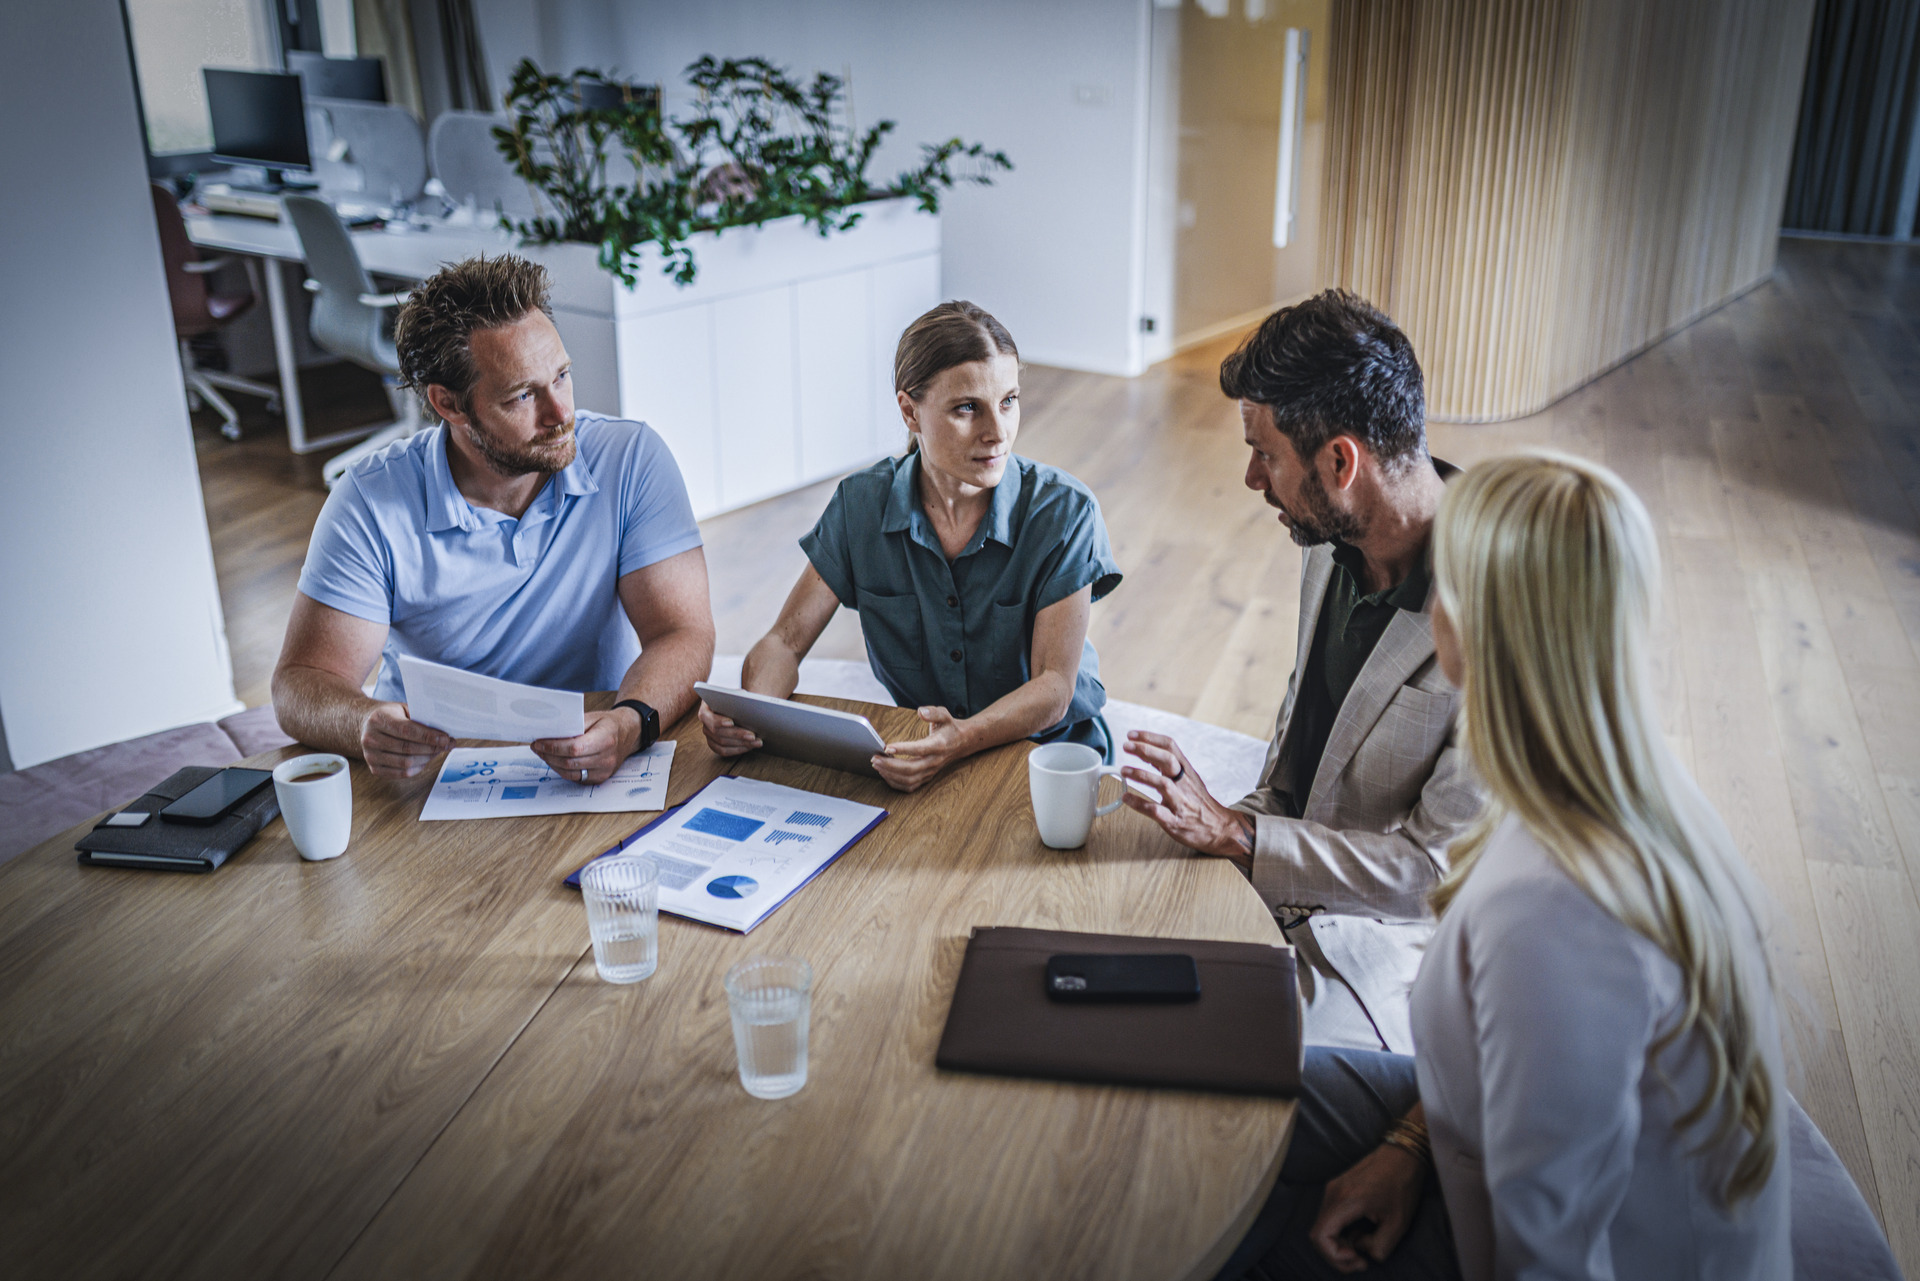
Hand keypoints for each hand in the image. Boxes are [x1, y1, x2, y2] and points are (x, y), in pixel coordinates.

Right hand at [360, 702, 452, 777]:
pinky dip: (417, 768)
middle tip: (447, 745)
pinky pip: (401, 773)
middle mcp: (370, 738)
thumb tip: (443, 733)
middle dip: (432, 748)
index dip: (428, 736)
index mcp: (378, 719)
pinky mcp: (374, 768)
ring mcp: (370, 755)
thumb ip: (420, 718)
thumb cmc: (390, 716)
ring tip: (437, 751)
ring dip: (427, 758)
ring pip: (406, 763)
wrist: (366, 725)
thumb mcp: (402, 709)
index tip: (445, 738)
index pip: (407, 730)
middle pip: (407, 748)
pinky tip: (425, 759)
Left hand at [531, 708, 638, 784]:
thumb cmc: (608, 724)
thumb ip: (572, 725)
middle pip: (570, 762)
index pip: (574, 748)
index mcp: (606, 738)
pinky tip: (554, 760)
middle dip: (549, 755)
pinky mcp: (600, 778)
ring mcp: (604, 771)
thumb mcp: (592, 717)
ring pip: (570, 772)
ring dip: (552, 763)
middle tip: (536, 747)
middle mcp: (607, 758)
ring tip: (543, 753)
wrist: (627, 734)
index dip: (553, 747)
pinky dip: (562, 770)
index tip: (539, 742)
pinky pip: (575, 777)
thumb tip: (549, 733)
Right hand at [700, 700, 762, 756]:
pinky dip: (738, 750)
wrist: (729, 704)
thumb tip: (748, 706)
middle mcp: (705, 724)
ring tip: (756, 742)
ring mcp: (709, 736)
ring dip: (741, 745)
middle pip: (718, 733)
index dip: (719, 721)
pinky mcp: (715, 744)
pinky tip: (749, 747)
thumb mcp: (734, 695)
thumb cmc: (732, 699)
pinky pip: (724, 751)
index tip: (731, 722)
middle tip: (752, 736)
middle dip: (737, 735)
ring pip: (722, 744)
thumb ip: (738, 699)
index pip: (710, 718)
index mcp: (705, 710)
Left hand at [872, 706, 970, 791]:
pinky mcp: (926, 777)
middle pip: (911, 769)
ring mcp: (930, 771)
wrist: (961, 742)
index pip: (920, 749)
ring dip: (891, 775)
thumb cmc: (949, 728)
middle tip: (875, 758)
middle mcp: (934, 761)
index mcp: (939, 745)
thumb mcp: (945, 715)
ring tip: (877, 765)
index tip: (887, 747)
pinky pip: (910, 785)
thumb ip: (933, 712)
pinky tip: (885, 774)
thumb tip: (921, 712)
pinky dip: (895, 782)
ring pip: (909, 780)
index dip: (903, 749)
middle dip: (891, 765)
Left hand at [1119, 730, 1254, 868]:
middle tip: (1126, 746)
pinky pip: (1156, 811)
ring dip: (1141, 775)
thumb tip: (1145, 751)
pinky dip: (1139, 804)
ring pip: (1162, 784)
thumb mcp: (1190, 779)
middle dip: (1146, 750)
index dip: (1150, 738)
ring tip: (1123, 771)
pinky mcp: (1175, 821)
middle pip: (1167, 760)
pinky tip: (1126, 798)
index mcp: (1187, 771)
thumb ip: (1170, 767)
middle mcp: (1184, 784)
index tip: (1131, 735)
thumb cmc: (1199, 803)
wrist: (1219, 829)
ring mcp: (1180, 802)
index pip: (1170, 747)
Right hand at [1308, 1143, 1425, 1272]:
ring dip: (1339, 1242)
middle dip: (1337, 1253)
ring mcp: (1333, 1188)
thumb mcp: (1398, 1224)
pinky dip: (1341, 1231)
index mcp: (1346, 1201)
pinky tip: (1361, 1232)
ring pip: (1324, 1225)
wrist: (1403, 1154)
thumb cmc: (1402, 1186)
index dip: (1334, 1256)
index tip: (1357, 1258)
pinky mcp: (1338, 1188)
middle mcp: (1333, 1193)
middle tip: (1361, 1261)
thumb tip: (1362, 1249)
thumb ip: (1378, 1247)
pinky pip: (1331, 1216)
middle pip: (1318, 1234)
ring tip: (1364, 1246)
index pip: (1320, 1236)